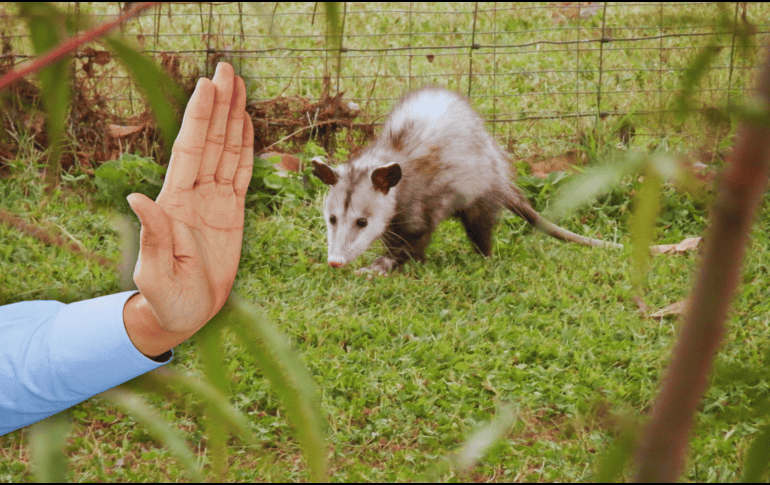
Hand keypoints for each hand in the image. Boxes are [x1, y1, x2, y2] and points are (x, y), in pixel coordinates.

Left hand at [123, 62, 253, 356]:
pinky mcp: (232, 212)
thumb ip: (153, 235)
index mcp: (175, 203)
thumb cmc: (165, 298)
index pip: (190, 151)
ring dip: (232, 118)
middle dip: (218, 105)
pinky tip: (245, 125)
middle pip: (209, 141)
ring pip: (226, 151)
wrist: (185, 314)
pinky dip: (244, 148)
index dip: (199, 119)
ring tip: (239, 86)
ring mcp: (214, 201)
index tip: (206, 87)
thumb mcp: (156, 272)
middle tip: (228, 69)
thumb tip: (136, 198)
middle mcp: (194, 194)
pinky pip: (241, 173)